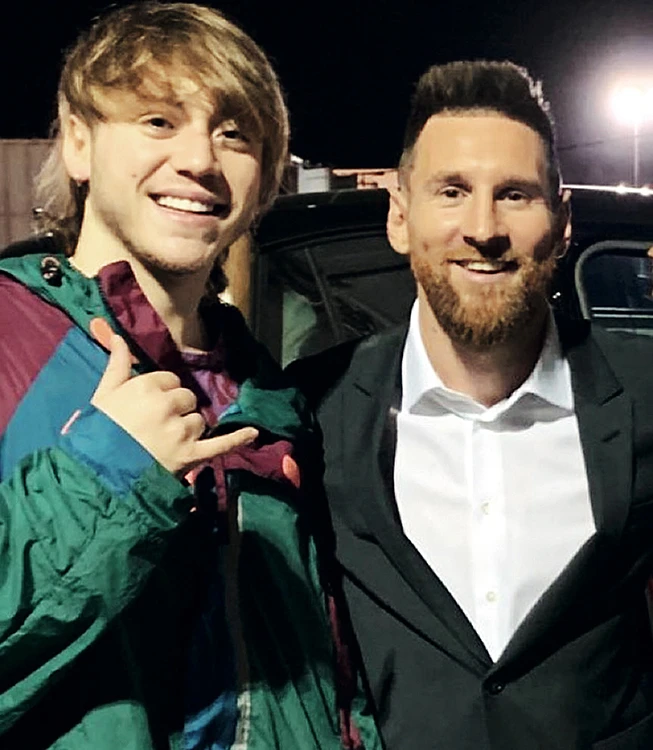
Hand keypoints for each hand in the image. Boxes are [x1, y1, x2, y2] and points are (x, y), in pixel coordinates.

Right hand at [91, 334, 257, 475]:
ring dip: (189, 430)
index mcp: (146, 386)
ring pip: (199, 421)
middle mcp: (167, 404)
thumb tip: (120, 336)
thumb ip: (117, 363)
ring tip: (165, 444)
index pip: (169, 380)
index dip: (162, 393)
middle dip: (177, 410)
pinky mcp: (191, 454)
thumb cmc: (97, 432)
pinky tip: (254, 432)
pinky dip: (238, 439)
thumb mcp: (103, 394)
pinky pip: (221, 444)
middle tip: (156, 428)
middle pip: (187, 398)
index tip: (149, 407)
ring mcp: (181, 430)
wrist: (98, 475)